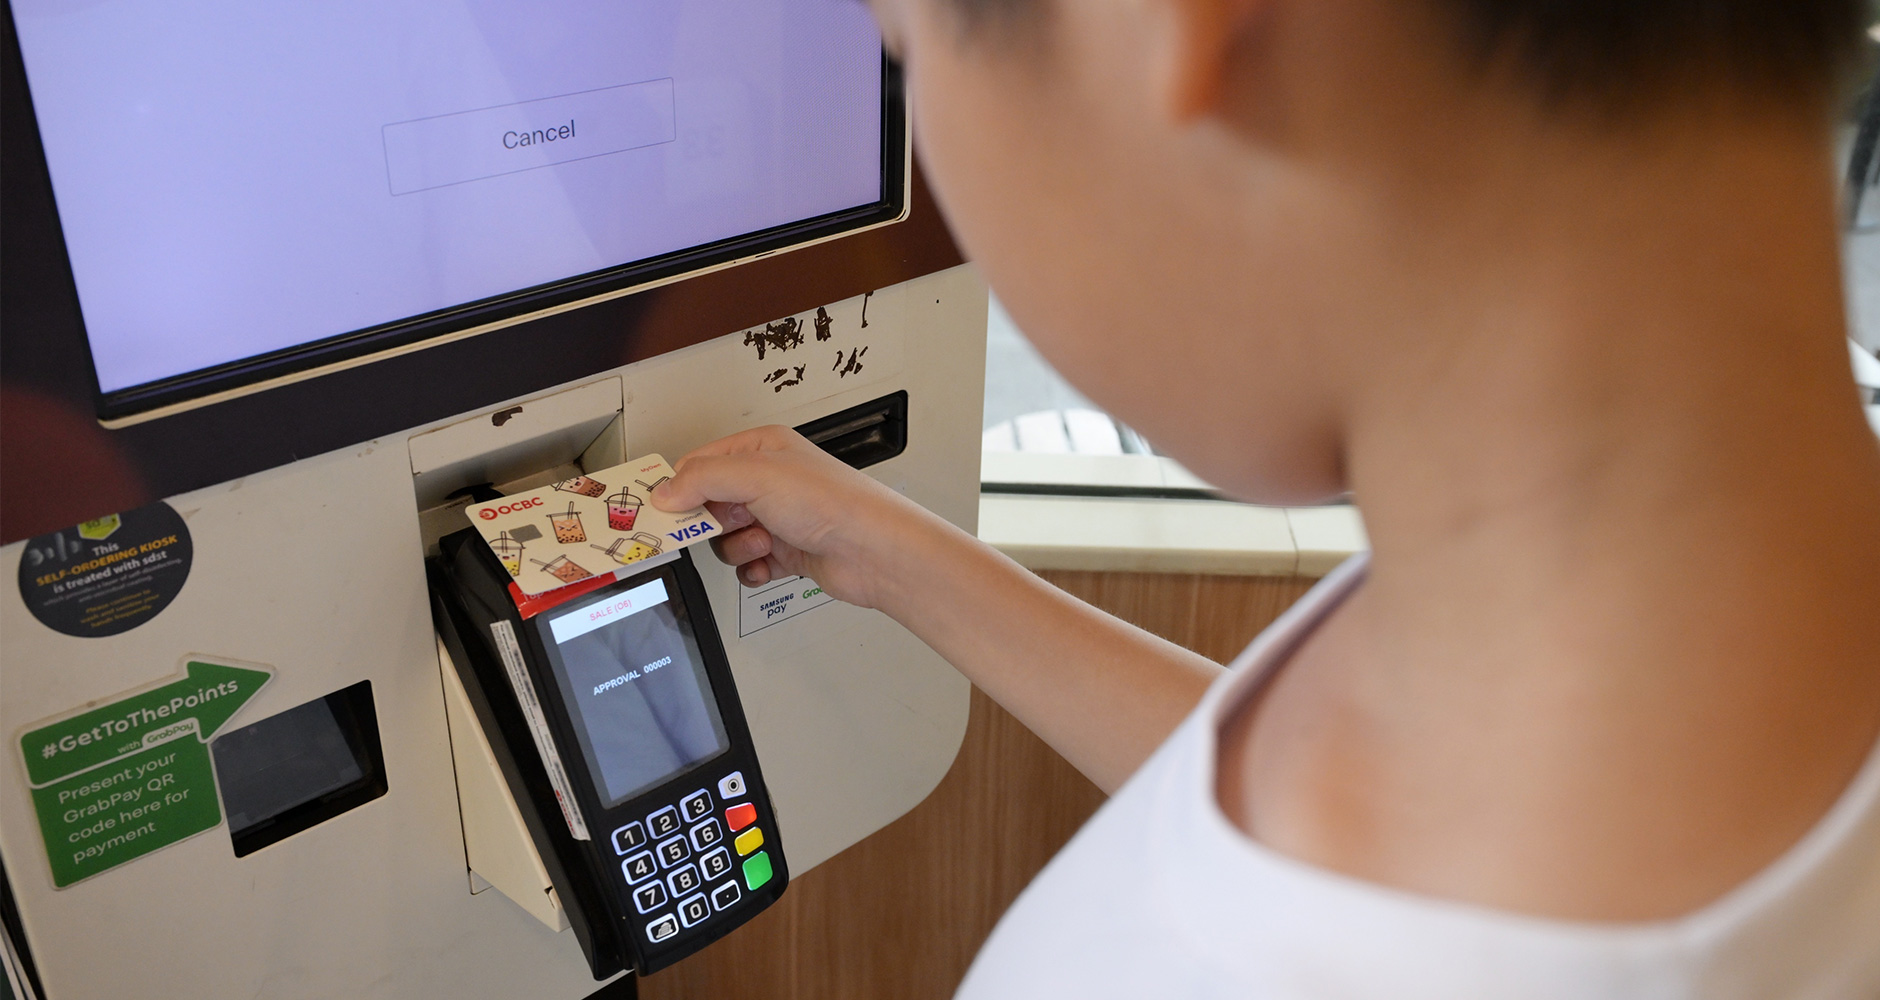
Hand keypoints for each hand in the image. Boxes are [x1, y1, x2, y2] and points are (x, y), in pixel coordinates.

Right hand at [649, 426, 935, 607]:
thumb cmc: (834, 502)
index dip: (681, 487)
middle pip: (709, 504)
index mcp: (761, 449)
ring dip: (737, 546)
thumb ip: (703, 479)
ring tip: (763, 542)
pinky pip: (747, 565)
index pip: (700, 463)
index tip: (665, 511)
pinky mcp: (786, 551)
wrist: (874, 551)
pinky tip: (769, 564)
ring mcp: (778, 518)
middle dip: (713, 521)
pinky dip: (752, 569)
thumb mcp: (758, 476)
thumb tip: (665, 491)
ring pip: (726, 538)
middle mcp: (769, 481)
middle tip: (725, 525)